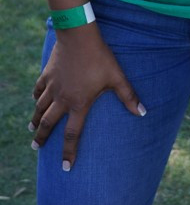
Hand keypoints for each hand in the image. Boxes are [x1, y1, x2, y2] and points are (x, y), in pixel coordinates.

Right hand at [30, 24, 145, 169]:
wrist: (79, 36)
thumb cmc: (100, 57)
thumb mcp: (117, 76)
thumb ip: (128, 96)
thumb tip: (143, 112)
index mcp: (79, 103)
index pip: (72, 134)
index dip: (69, 152)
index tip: (66, 167)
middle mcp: (62, 99)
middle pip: (48, 124)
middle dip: (41, 138)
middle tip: (36, 148)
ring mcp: (52, 87)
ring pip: (39, 108)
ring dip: (35, 120)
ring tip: (32, 128)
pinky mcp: (47, 75)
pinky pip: (38, 90)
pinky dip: (36, 97)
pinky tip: (35, 100)